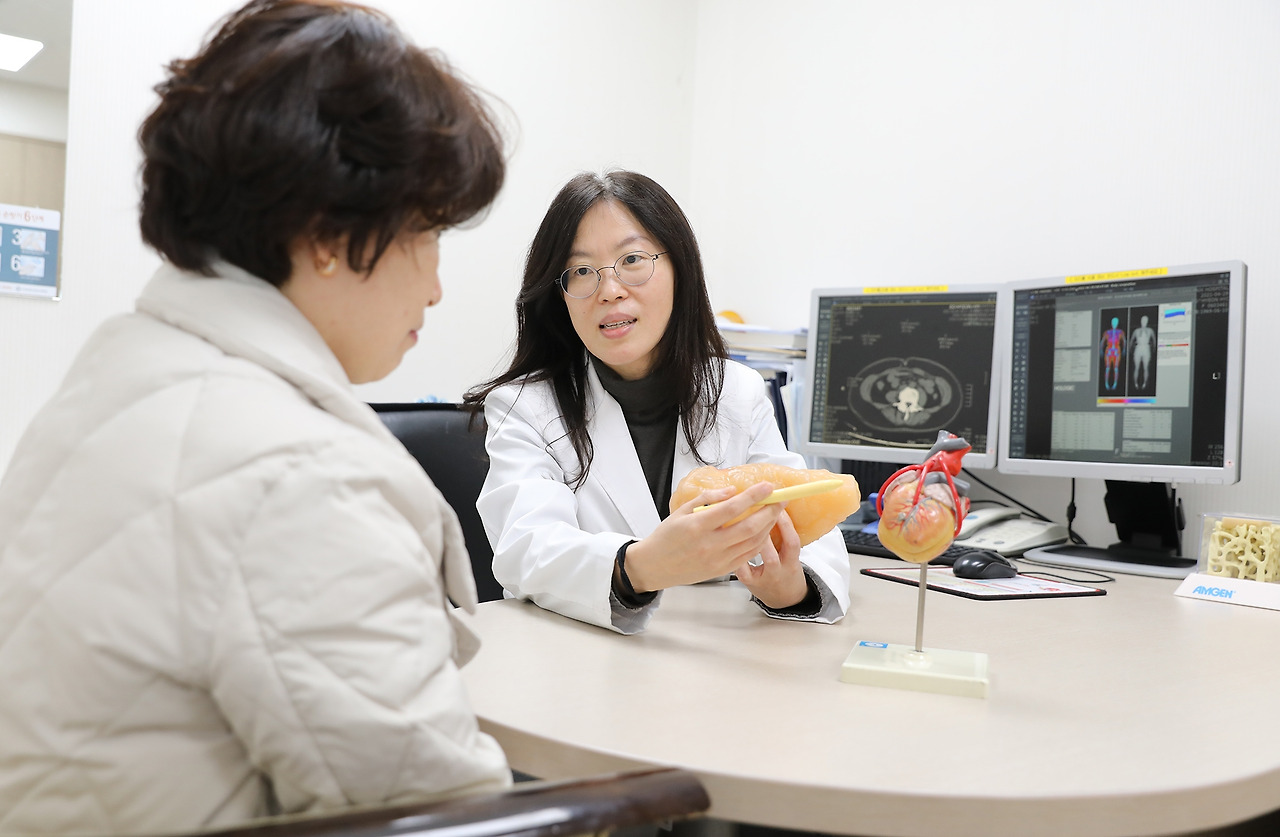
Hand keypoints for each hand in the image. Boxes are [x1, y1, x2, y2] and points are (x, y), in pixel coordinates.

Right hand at [623, 482, 782, 592]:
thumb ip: (707, 499)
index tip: (768, 486)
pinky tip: (764, 531)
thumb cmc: (666, 537)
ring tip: (775, 513)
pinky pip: (748, 556)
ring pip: (752, 543)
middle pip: (749, 527)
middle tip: (780, 499)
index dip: (754, 496)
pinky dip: (760, 542)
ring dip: (768, 526)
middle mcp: (709, 545)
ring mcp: (717, 560)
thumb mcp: (680, 511)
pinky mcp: (721, 571)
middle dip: (769, 512)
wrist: (654, 566)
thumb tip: (732, 492)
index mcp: (697, 526)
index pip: (732, 508)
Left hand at [734, 505, 807, 608]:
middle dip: (762, 528)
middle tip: (755, 509)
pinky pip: (739, 564)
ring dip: (747, 536)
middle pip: (770, 551)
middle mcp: (777, 572)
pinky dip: (734, 549)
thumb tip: (775, 509)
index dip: (785, 523)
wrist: (785, 598)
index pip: (791, 542)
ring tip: (741, 519)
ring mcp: (761, 578)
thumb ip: (784, 536)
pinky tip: (730, 536)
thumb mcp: (792, 555)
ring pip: (753, 556)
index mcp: (791, 563)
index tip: (777, 507)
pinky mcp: (747, 581)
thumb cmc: (787, 571)